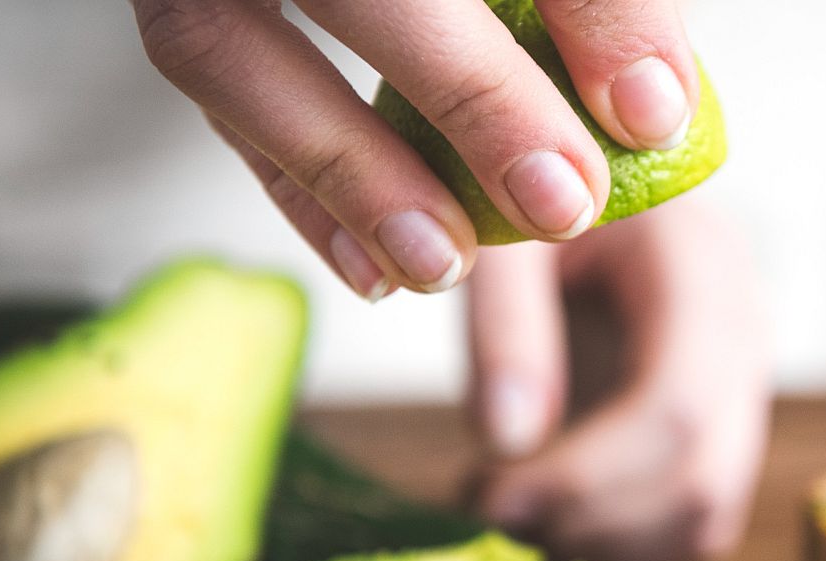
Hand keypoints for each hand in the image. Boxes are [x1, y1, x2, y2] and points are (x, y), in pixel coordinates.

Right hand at [133, 0, 698, 298]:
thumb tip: (652, 104)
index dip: (593, 11)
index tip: (650, 112)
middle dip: (474, 96)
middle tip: (561, 203)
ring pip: (226, 42)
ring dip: (350, 170)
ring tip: (446, 259)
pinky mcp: (174, 4)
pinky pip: (207, 89)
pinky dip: (294, 191)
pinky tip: (374, 269)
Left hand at [467, 199, 768, 560]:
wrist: (576, 175)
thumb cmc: (533, 190)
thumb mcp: (504, 234)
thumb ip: (505, 325)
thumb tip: (506, 444)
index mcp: (702, 265)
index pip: (678, 405)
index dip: (587, 475)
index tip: (491, 497)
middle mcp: (745, 331)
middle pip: (701, 476)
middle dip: (589, 520)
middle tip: (489, 517)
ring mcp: (744, 386)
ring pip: (705, 516)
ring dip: (604, 545)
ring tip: (510, 516)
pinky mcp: (723, 429)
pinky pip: (694, 523)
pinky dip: (621, 544)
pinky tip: (549, 514)